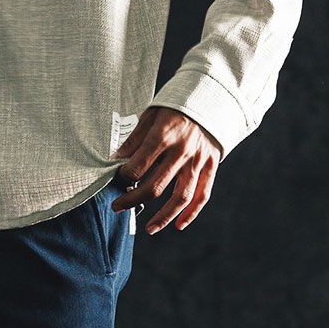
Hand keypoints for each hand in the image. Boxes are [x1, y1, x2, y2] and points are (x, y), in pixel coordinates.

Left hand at [109, 105, 223, 234]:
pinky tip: (178, 225)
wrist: (213, 98)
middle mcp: (182, 152)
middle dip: (132, 200)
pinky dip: (191, 213)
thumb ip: (134, 139)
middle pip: (155, 187)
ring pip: (180, 197)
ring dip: (163, 217)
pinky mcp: (210, 167)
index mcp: (164, 136)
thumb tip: (116, 159)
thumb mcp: (151, 114)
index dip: (122, 177)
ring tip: (149, 229)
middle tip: (117, 206)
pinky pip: (202, 195)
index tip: (116, 179)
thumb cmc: (177, 106)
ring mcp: (198, 161)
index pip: (137, 167)